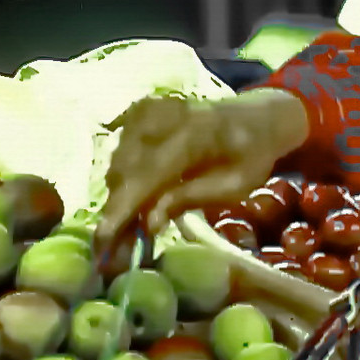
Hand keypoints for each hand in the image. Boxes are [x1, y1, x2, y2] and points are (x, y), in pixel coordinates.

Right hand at [97, 88, 310, 244]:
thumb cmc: (250, 156)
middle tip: (115, 248)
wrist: (256, 118)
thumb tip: (149, 223)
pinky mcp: (138, 112)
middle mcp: (162, 117)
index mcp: (193, 134)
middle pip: (125, 170)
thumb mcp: (234, 185)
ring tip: (126, 229)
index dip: (122, 209)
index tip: (102, 240)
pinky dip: (124, 178)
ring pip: (117, 163)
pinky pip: (119, 152)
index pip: (147, 174)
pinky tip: (136, 199)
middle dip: (117, 211)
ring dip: (119, 197)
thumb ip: (191, 199)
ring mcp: (147, 111)